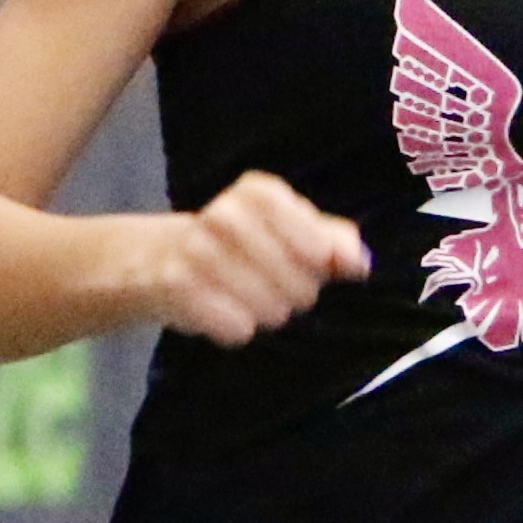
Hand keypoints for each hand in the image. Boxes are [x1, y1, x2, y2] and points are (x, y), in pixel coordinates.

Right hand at [144, 171, 366, 343]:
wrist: (165, 259)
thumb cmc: (246, 247)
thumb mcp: (292, 232)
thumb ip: (334, 242)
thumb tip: (358, 264)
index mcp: (258, 193)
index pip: (310, 235)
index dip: (314, 254)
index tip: (315, 265)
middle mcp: (224, 214)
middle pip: (294, 276)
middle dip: (297, 292)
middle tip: (283, 291)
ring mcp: (196, 249)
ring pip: (266, 305)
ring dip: (268, 313)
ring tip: (257, 303)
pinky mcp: (175, 286)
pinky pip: (233, 325)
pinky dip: (237, 329)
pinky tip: (228, 315)